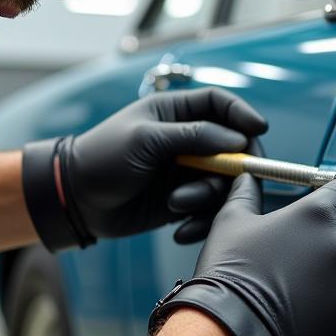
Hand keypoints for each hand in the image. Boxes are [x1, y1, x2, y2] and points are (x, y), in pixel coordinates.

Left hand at [22, 89, 267, 251]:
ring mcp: (187, 172)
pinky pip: (209, 210)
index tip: (258, 131)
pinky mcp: (183, 201)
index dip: (243, 115)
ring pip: (223, 184)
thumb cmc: (104, 158)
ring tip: (176, 205)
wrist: (76, 200)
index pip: (220, 104)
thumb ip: (192, 137)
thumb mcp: (146, 140)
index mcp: (175, 113)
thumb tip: (237, 141)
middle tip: (233, 183)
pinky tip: (180, 231)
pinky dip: (201, 221)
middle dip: (234, 167)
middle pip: (233, 148)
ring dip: (207, 198)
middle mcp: (187, 140)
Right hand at [149, 141, 335, 335]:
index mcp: (321, 215)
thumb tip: (246, 178)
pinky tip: (298, 319)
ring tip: (289, 296)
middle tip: (296, 255)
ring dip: (330, 279)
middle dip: (331, 238)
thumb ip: (247, 194)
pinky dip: (330, 314)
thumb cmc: (228, 278)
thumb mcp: (231, 223)